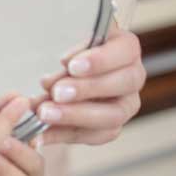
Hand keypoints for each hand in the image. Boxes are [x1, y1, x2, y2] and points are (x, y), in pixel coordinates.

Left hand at [35, 23, 145, 145]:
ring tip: (45, 113)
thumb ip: (71, 53)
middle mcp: (133, 77)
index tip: (72, 65)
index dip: (100, 60)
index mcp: (126, 48)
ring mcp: (126, 105)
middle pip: (121, 85)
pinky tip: (43, 133)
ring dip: (75, 116)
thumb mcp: (72, 39)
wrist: (71, 67)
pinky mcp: (112, 127)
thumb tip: (61, 70)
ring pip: (111, 116)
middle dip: (87, 89)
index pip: (125, 52)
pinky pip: (95, 136)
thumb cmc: (74, 48)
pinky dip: (66, 134)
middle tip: (57, 92)